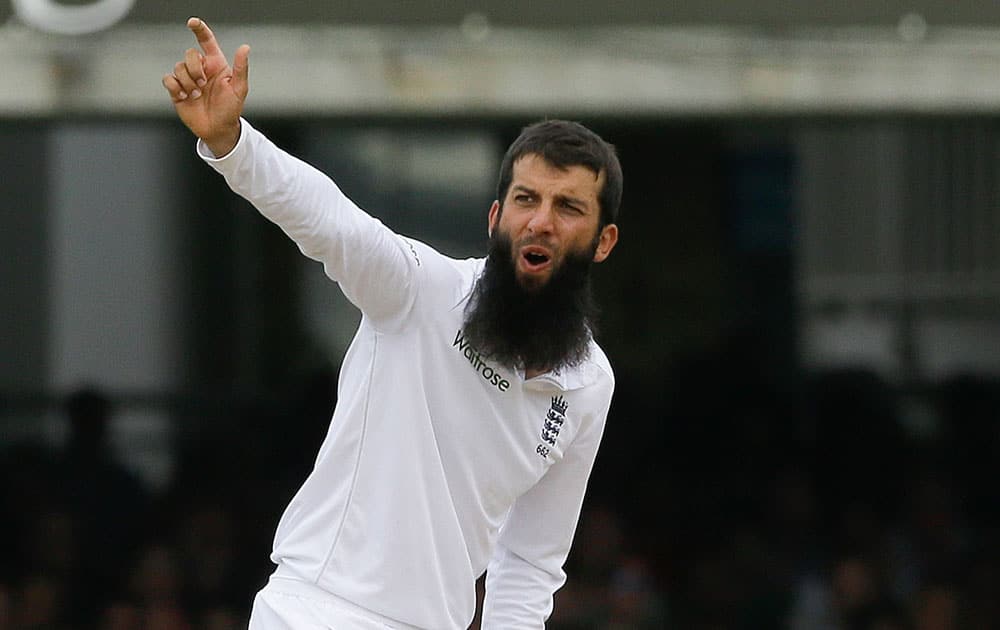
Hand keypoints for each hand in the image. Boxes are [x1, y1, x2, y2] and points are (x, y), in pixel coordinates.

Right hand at [162, 17, 248, 155]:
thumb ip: (241, 68)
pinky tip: (185, 97)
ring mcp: (188, 79)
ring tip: (196, 95)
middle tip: (203, 84)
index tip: (192, 22)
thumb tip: (245, 47)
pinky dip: (175, 87)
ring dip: (187, 82)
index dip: (199, 29)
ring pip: (177, 67)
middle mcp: (200, 69)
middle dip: (195, 68)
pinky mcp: (177, 90)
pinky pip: (168, 79)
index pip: (206, 41)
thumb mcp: (240, 88)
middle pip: (189, 54)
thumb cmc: (231, 109)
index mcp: (215, 65)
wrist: (218, 129)